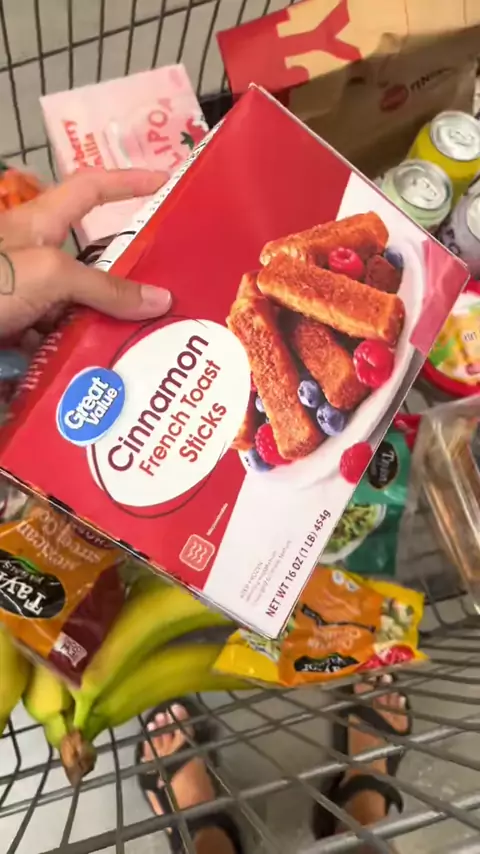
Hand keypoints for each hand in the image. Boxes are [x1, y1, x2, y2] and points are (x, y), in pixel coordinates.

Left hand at [0, 168, 171, 336]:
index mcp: (41, 222)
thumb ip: (105, 287)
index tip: (163, 183)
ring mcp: (25, 292)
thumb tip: (161, 300)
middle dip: (127, 275)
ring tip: (145, 333)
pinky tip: (104, 359)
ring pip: (78, 302)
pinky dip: (80, 346)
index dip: (126, 181)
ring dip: (106, 319)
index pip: (90, 188)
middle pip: (92, 260)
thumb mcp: (51, 275)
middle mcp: (35, 253)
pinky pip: (59, 334)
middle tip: (166, 289)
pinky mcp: (18, 325)